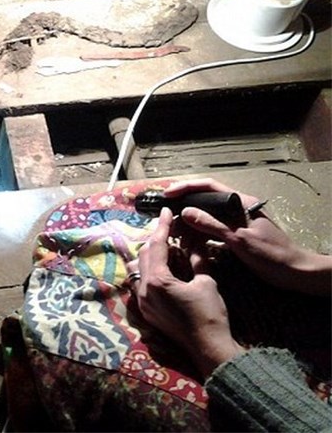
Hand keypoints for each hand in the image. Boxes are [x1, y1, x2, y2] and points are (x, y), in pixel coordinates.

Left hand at [128, 207, 243, 378]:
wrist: (208, 348)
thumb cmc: (210, 315)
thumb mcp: (206, 281)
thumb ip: (197, 258)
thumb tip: (194, 238)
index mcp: (157, 280)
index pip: (156, 245)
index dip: (162, 226)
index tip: (166, 211)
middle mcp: (143, 290)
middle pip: (143, 255)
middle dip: (155, 239)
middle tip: (168, 227)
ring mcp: (142, 302)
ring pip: (139, 268)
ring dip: (150, 254)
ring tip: (165, 246)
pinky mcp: (146, 311)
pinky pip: (140, 283)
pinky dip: (149, 270)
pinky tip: (162, 267)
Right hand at [165, 179, 331, 295]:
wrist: (295, 273)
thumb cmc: (271, 254)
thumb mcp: (239, 239)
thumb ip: (212, 225)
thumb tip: (185, 212)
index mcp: (240, 202)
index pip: (209, 186)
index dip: (186, 187)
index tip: (167, 194)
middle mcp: (237, 208)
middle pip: (205, 199)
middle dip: (183, 205)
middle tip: (164, 215)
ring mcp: (236, 222)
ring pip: (207, 216)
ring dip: (189, 222)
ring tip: (173, 231)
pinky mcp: (236, 236)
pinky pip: (211, 229)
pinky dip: (197, 233)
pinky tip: (187, 241)